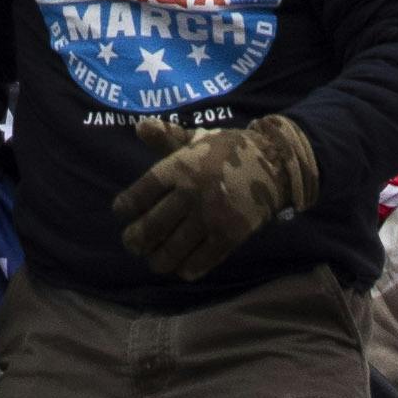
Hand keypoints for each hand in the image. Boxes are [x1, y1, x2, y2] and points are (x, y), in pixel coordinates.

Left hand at [105, 115, 319, 283]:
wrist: (274, 162)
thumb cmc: (229, 151)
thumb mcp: (197, 139)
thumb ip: (168, 136)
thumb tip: (140, 127)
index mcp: (180, 167)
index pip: (141, 193)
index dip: (126, 207)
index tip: (122, 213)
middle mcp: (191, 192)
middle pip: (151, 226)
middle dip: (135, 241)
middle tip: (133, 244)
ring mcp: (211, 216)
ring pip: (173, 249)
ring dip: (158, 260)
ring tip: (155, 261)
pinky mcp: (230, 235)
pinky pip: (201, 260)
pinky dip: (188, 269)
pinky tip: (182, 269)